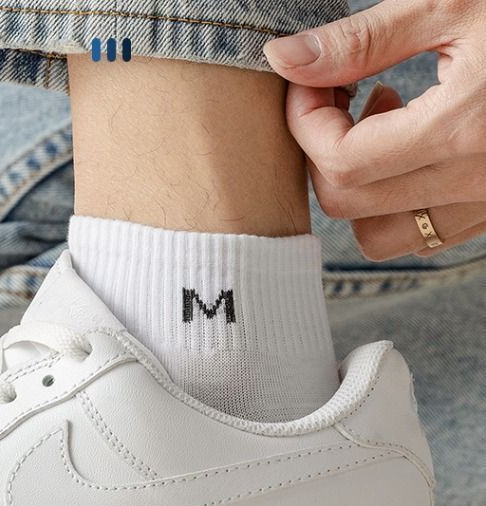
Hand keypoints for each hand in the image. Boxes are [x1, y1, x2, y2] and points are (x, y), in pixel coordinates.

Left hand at [264, 0, 485, 259]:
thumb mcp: (453, 3)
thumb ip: (364, 39)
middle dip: (323, 150)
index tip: (310, 80)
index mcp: (461, 130)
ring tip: (383, 119)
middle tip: (341, 93)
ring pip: (379, 236)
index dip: (306, 123)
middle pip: (348, 204)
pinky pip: (420, 234)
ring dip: (359, 187)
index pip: (340, 162)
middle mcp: (474, 183)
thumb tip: (284, 58)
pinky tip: (415, 141)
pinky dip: (395, 200)